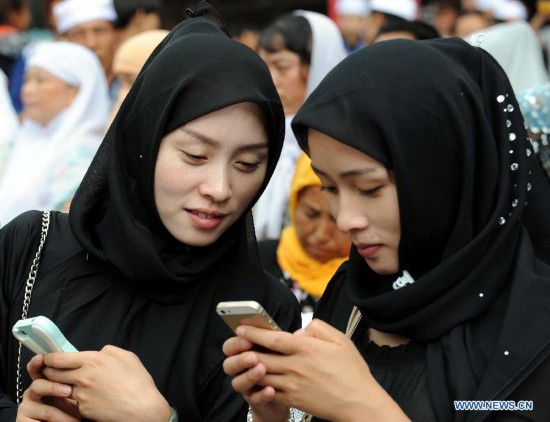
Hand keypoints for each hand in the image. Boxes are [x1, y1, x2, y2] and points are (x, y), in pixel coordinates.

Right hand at [17, 354, 79, 421]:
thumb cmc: (72, 408)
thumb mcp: (73, 390)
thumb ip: (72, 375)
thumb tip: (83, 357)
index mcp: (42, 381)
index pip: (37, 369)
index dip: (37, 363)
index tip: (41, 358)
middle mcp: (31, 393)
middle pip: (37, 385)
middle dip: (54, 387)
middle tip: (69, 391)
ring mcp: (26, 408)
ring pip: (44, 408)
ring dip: (63, 413)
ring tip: (78, 416)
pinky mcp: (23, 421)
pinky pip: (42, 421)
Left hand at [42, 345, 170, 421]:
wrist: (142, 409)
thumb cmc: (138, 382)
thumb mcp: (127, 357)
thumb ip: (108, 351)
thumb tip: (98, 353)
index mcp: (93, 360)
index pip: (58, 358)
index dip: (50, 358)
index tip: (50, 359)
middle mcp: (83, 377)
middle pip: (53, 373)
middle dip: (51, 372)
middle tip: (55, 371)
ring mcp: (81, 395)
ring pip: (61, 388)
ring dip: (64, 386)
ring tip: (77, 386)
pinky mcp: (83, 409)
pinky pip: (75, 401)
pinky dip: (78, 399)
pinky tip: (91, 398)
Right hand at [223, 335, 289, 421]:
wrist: (296, 393)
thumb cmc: (292, 364)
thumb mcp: (293, 346)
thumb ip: (297, 336)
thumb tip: (300, 333)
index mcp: (250, 350)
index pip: (233, 344)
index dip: (237, 340)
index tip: (244, 333)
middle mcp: (246, 368)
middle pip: (229, 364)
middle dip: (239, 359)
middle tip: (253, 356)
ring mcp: (250, 385)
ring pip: (238, 383)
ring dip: (248, 376)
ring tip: (261, 370)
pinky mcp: (259, 400)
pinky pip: (255, 399)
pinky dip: (262, 394)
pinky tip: (271, 390)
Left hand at [234, 319, 408, 421]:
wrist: (358, 402)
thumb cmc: (351, 371)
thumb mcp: (340, 340)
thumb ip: (318, 328)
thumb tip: (299, 331)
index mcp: (306, 348)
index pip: (272, 338)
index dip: (254, 332)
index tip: (241, 328)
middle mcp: (296, 366)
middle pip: (261, 356)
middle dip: (245, 349)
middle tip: (236, 343)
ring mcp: (292, 384)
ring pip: (261, 374)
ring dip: (249, 367)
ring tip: (243, 359)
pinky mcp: (292, 400)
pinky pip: (269, 391)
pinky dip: (260, 384)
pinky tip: (257, 378)